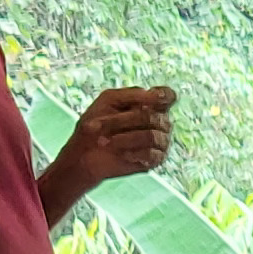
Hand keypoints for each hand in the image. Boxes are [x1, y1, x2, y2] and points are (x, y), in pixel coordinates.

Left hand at [48, 83, 176, 195]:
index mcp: (149, 104)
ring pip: (152, 136)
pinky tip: (122, 154)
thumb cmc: (96, 124)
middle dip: (122, 121)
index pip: (168, 96)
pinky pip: (152, 154)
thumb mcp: (109, 100)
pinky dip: (134, 153)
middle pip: (153, 117)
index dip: (164, 95)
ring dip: (126, 138)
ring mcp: (160, 141)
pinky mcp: (155, 159)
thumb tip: (156, 94)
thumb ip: (133, 94)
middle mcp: (159, 122)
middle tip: (97, 126)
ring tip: (106, 142)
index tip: (154, 97)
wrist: (84, 154)